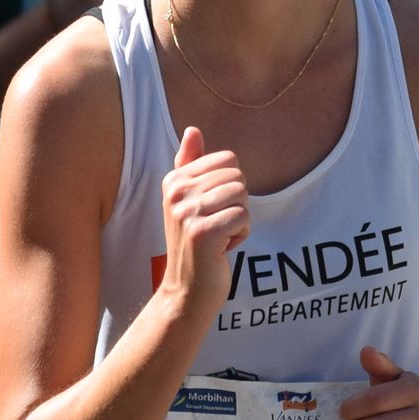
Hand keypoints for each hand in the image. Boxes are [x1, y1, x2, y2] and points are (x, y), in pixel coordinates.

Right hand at [156, 126, 248, 319]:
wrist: (187, 290)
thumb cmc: (195, 243)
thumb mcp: (188, 200)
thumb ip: (190, 163)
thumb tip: (193, 129)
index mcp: (174, 179)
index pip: (228, 160)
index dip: (231, 188)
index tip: (212, 210)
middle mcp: (176, 192)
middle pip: (238, 177)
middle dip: (238, 204)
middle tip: (217, 226)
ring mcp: (187, 212)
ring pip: (242, 196)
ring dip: (240, 220)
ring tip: (219, 236)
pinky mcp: (202, 232)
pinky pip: (244, 217)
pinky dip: (241, 235)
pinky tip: (222, 249)